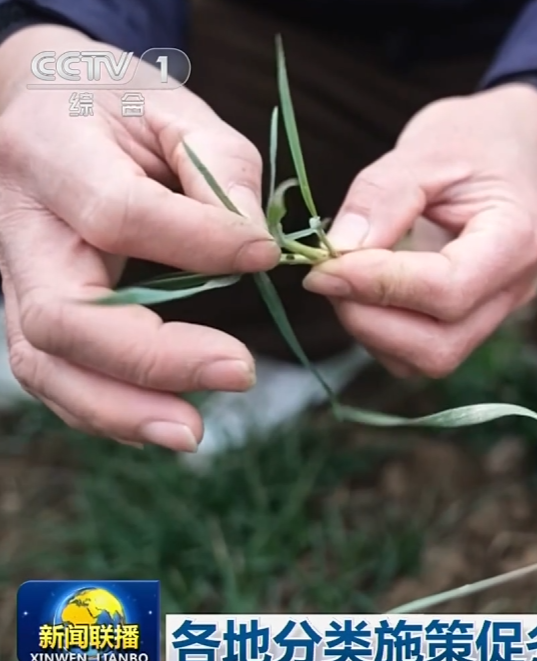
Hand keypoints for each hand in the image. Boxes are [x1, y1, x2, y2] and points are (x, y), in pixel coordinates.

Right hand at [0, 26, 278, 450]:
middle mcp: (16, 221)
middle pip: (61, 313)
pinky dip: (104, 409)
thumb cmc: (119, 107)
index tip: (265, 258)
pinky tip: (161, 423)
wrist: (43, 107)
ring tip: (192, 433)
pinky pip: (52, 374)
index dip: (194, 242)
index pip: (117, 212)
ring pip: (43, 361)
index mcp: (51, 149)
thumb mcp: (178, 111)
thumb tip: (256, 250)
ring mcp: (11, 272)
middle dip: (150, 358)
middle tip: (240, 372)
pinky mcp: (26, 309)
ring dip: (118, 409)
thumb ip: (221, 172)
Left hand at [301, 83, 536, 377]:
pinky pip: (419, 351)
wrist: (507, 146)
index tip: (325, 263)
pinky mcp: (468, 322)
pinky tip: (365, 285)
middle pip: (441, 346)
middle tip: (327, 274)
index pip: (449, 290)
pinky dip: (379, 329)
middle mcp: (513, 289)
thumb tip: (338, 251)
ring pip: (428, 358)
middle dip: (371, 319)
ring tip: (345, 275)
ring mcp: (495, 312)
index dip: (381, 285)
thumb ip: (381, 197)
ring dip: (371, 328)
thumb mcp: (424, 150)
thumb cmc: (471, 140)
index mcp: (516, 240)